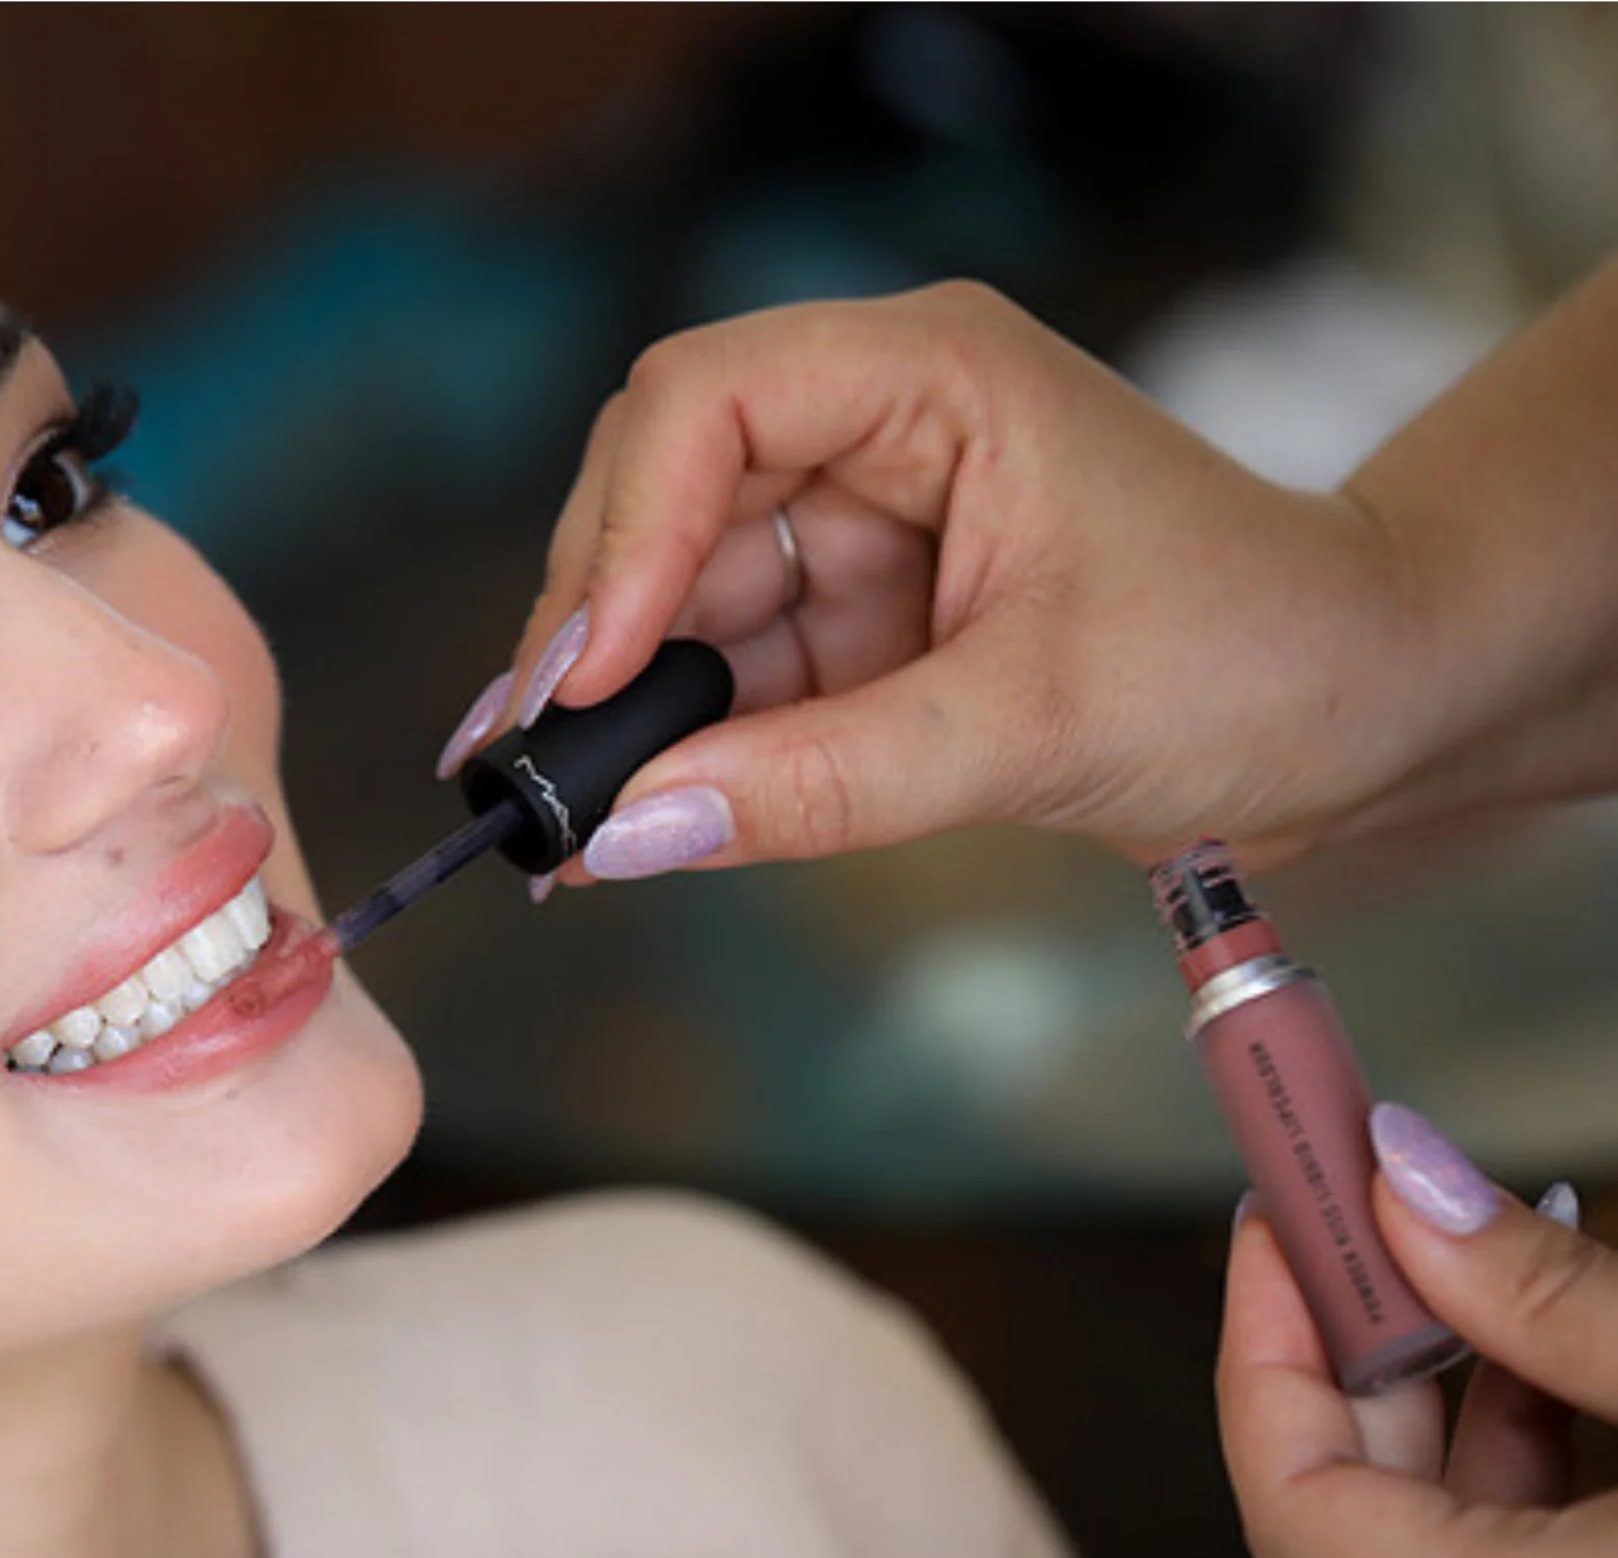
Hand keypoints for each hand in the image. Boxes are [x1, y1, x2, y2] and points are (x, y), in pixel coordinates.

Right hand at [449, 286, 1472, 883]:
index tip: (587, 677)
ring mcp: (861, 523)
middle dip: (593, 629)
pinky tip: (624, 818)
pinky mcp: (864, 616)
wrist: (1371, 707)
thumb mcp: (1033, 724)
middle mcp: (872, 426)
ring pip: (682, 594)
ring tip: (555, 821)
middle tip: (532, 766)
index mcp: (926, 375)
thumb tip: (629, 837)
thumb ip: (823, 781)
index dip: (624, 533)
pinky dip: (682, 746)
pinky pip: (736, 670)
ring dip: (621, 705)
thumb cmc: (1254, 654)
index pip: (708, 403)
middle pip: (662, 493)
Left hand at [1218, 1103, 1616, 1557]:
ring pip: (1436, 1523)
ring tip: (1455, 1232)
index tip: (1272, 1217)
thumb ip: (1550, 1300)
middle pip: (1349, 1498)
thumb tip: (1407, 1178)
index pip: (1286, 1498)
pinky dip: (1518, 1434)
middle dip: (1348, 1335)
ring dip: (1442, 1372)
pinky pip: (1513, 1545)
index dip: (1260, 1346)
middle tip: (1350, 1202)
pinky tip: (1544, 1328)